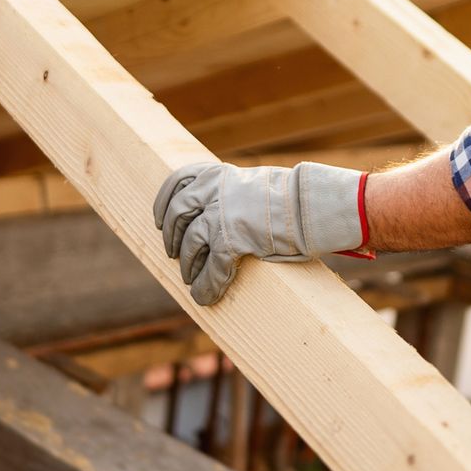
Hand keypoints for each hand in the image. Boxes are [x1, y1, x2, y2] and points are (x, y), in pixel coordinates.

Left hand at [153, 161, 367, 304]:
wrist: (310, 204)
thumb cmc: (292, 197)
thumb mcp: (252, 185)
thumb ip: (232, 194)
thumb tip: (221, 213)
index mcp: (217, 173)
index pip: (177, 182)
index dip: (164, 203)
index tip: (159, 219)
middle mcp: (212, 190)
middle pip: (177, 214)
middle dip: (172, 237)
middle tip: (174, 254)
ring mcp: (219, 214)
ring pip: (190, 244)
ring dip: (188, 264)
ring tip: (190, 278)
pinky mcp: (230, 239)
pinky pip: (211, 268)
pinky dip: (206, 285)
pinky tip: (205, 297)